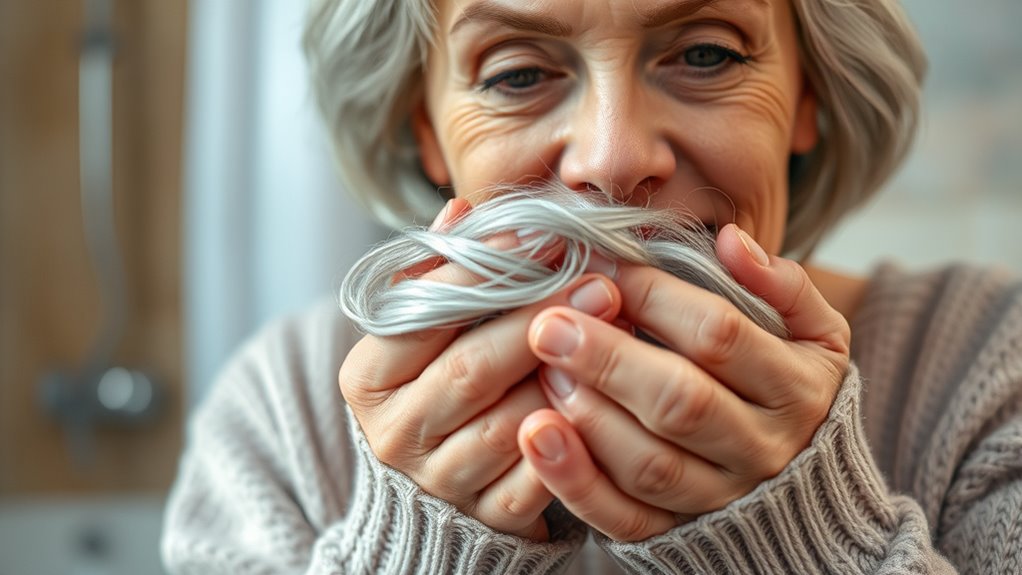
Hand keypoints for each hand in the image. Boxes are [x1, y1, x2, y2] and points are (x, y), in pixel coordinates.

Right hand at [339, 198, 622, 539]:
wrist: (439, 475)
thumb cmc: (438, 378)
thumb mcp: (425, 328)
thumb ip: (441, 273)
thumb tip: (462, 211)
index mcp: (368, 377)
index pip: (424, 316)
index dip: (486, 273)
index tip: (545, 237)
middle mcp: (395, 433)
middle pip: (472, 370)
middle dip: (541, 320)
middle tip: (601, 282)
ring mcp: (440, 480)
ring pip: (512, 423)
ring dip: (568, 376)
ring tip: (618, 333)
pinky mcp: (488, 515)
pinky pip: (541, 478)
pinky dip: (577, 438)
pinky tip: (610, 397)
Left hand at [517, 223, 850, 540]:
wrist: (802, 482)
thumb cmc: (788, 384)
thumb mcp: (812, 331)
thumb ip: (780, 285)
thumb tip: (730, 240)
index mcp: (793, 388)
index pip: (719, 336)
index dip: (655, 298)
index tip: (602, 267)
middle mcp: (761, 447)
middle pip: (680, 402)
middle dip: (607, 358)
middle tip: (548, 323)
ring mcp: (718, 497)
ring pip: (648, 464)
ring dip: (588, 415)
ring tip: (543, 371)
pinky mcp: (675, 532)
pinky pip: (623, 517)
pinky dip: (573, 481)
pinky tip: (535, 436)